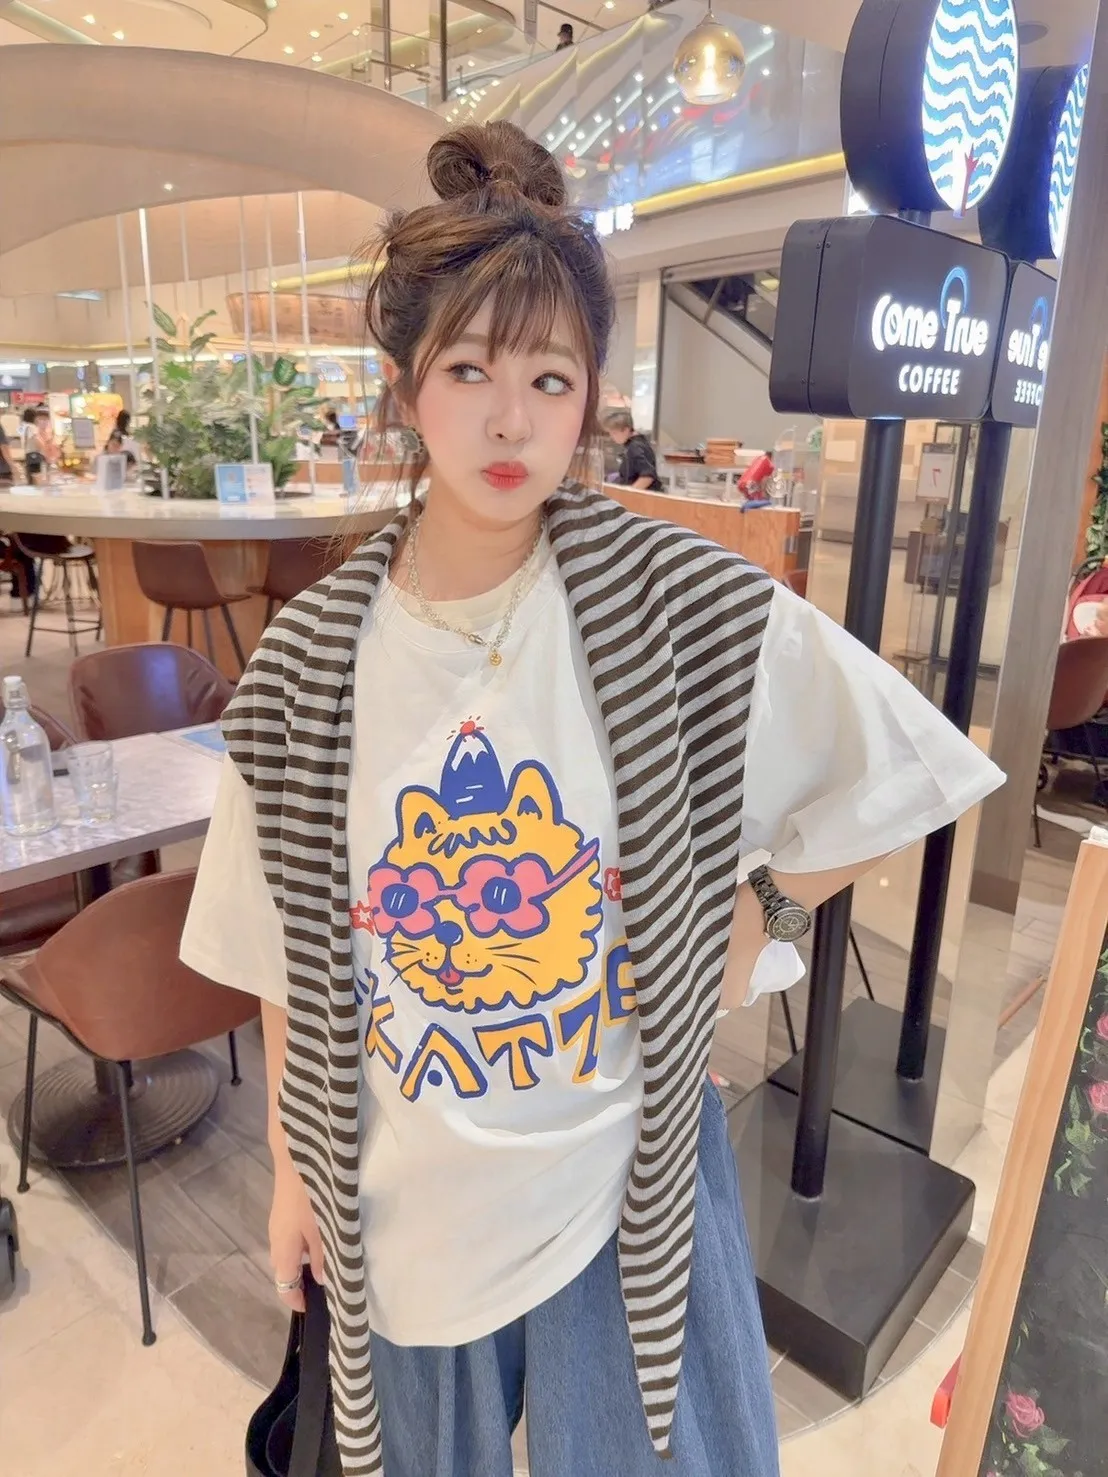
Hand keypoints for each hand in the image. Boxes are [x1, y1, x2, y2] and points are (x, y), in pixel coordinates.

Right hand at [269, 1152, 324, 1313]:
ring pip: (288, 1253)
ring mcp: (277, 1225)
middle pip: (285, 1271)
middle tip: (328, 1285)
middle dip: (302, 1283)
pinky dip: (303, 1246)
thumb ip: (324, 1257)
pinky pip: (291, 1239)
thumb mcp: (323, 1229)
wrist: (296, 1156)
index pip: (284, 1288)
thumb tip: (323, 1280)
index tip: (316, 1308)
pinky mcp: (282, 1212)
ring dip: (303, 1262)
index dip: (298, 1302)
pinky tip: (321, 1237)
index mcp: (283, 1251)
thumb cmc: (311, 1196)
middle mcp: (275, 1241)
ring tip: (328, 1262)